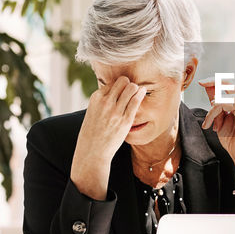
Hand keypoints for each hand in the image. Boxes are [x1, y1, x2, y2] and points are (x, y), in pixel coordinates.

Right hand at [70, 76, 145, 199]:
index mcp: (96, 99)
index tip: (121, 92)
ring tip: (136, 94)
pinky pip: (136, 101)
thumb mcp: (92, 112)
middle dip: (128, 84)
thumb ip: (102, 102)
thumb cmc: (93, 133)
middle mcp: (105, 102)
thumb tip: (113, 91)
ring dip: (135, 89)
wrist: (92, 152)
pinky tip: (142, 94)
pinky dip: (140, 95)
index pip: (112, 82)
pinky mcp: (125, 120)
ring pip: (131, 88)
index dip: (118, 87)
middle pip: (123, 81)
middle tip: (130, 92)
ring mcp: (116, 111)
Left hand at [198, 78, 234, 182]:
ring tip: (209, 122)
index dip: (215, 80)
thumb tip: (208, 88)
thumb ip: (215, 103)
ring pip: (226, 95)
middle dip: (214, 81)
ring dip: (213, 107)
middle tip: (201, 83)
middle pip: (230, 82)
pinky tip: (212, 124)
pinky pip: (228, 103)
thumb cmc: (233, 140)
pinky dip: (216, 111)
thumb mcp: (219, 117)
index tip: (201, 82)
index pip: (228, 84)